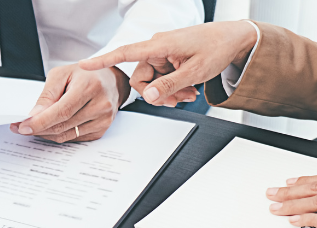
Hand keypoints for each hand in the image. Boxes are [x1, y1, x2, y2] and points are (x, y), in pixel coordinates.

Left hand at [9, 64, 130, 142]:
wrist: (110, 81)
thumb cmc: (85, 75)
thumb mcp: (62, 74)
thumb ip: (47, 95)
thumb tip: (34, 115)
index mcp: (90, 87)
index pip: (62, 111)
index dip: (40, 122)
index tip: (23, 126)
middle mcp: (100, 105)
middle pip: (63, 125)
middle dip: (38, 129)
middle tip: (21, 128)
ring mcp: (103, 120)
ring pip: (67, 135)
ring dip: (47, 134)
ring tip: (34, 127)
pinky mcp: (101, 130)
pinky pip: (74, 138)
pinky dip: (59, 134)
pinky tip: (51, 127)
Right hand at [79, 21, 256, 106]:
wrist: (233, 39)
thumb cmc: (216, 48)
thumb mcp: (194, 73)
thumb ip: (169, 86)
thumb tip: (147, 97)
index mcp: (159, 45)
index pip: (124, 53)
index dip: (103, 60)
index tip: (84, 65)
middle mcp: (157, 47)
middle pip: (141, 78)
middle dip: (157, 93)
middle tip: (178, 100)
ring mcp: (163, 53)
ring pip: (153, 81)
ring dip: (169, 92)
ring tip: (190, 94)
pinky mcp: (169, 59)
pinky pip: (162, 78)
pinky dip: (174, 87)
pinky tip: (190, 89)